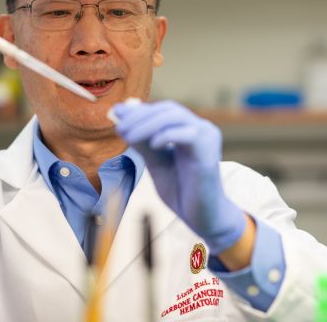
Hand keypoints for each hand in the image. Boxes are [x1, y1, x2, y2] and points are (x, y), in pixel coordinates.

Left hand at [114, 100, 246, 253]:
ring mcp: (207, 137)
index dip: (139, 111)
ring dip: (147, 124)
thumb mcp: (155, 162)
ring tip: (128, 137)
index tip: (116, 115)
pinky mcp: (209, 150)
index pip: (163, 110)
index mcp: (189, 129)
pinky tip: (153, 145)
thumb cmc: (181, 191)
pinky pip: (187, 134)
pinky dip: (166, 136)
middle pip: (168, 109)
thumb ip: (141, 142)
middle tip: (120, 128)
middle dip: (141, 116)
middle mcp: (201, 128)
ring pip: (175, 117)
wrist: (201, 217)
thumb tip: (120, 119)